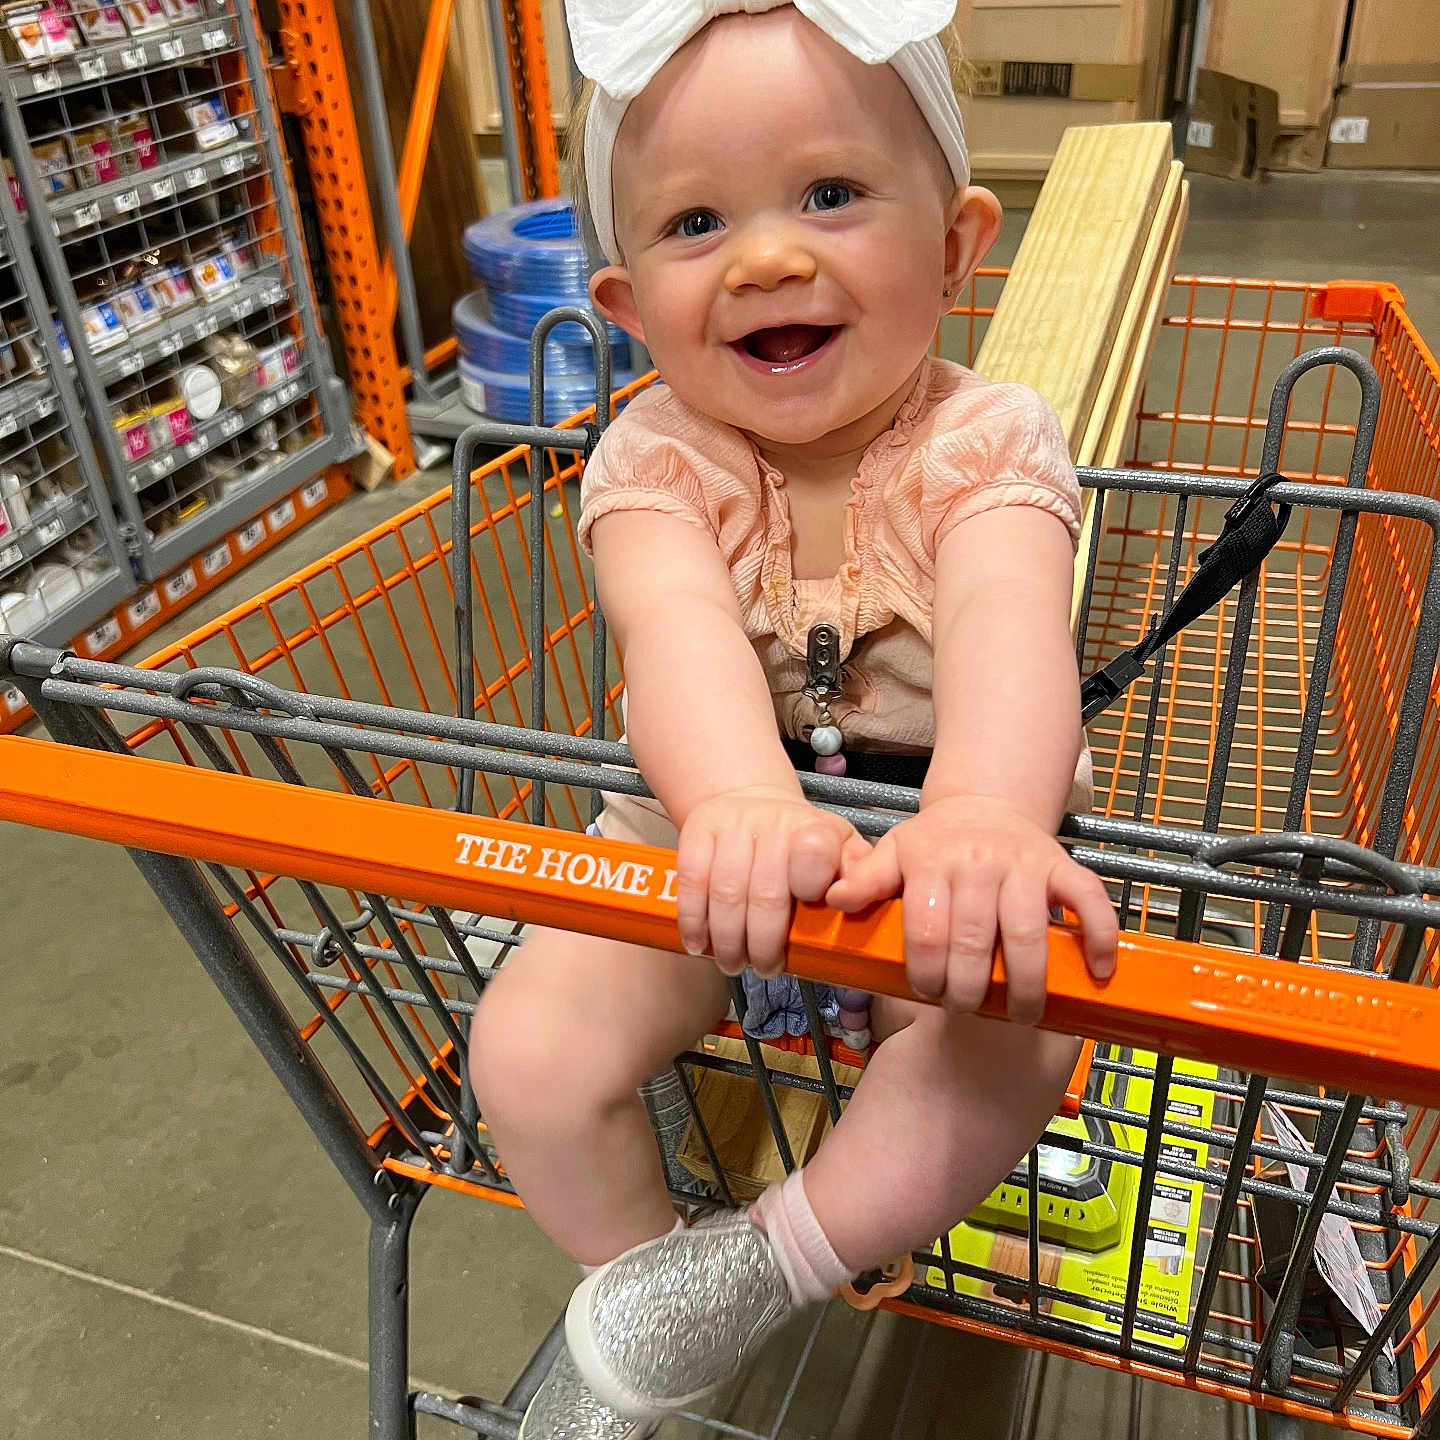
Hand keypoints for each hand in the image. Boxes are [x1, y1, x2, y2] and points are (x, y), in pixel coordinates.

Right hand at [676, 786, 865, 976]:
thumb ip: (858, 876)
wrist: (754, 805)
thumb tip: (855, 902)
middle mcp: (773, 821)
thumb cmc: (802, 844)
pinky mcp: (697, 830)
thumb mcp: (841, 852)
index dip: (807, 892)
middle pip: (765, 894)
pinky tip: (700, 944)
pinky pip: (691, 882)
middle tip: (765, 969)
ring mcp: (732, 824)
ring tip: (734, 964)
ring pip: (726, 894)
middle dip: (763, 944)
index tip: (803, 931)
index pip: (814, 855)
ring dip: (728, 941)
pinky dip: (694, 921)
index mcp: (816, 829)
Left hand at [826, 795, 1116, 1024]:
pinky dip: (1099, 935)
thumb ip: (865, 879)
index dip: (927, 973)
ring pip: (1028, 931)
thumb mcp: (893, 852)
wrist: (985, 803)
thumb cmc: (935, 842)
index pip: (927, 931)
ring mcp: (1024, 863)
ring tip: (1022, 1013)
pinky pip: (1088, 899)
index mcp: (933, 860)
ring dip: (1026, 982)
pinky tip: (1097, 972)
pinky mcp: (1061, 865)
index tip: (929, 996)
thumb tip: (833, 899)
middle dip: (970, 987)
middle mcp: (979, 860)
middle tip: (968, 1008)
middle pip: (975, 940)